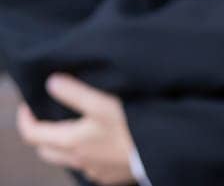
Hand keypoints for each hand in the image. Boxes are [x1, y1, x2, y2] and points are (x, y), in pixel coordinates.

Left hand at [15, 75, 135, 184]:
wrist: (163, 151)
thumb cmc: (133, 126)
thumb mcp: (104, 103)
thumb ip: (76, 92)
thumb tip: (51, 82)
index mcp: (71, 141)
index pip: (32, 134)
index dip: (25, 119)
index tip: (28, 105)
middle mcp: (78, 159)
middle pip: (46, 150)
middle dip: (42, 134)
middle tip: (50, 117)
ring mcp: (94, 170)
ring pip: (68, 159)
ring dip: (66, 145)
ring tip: (79, 127)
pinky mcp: (110, 175)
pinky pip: (90, 165)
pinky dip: (88, 153)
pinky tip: (104, 142)